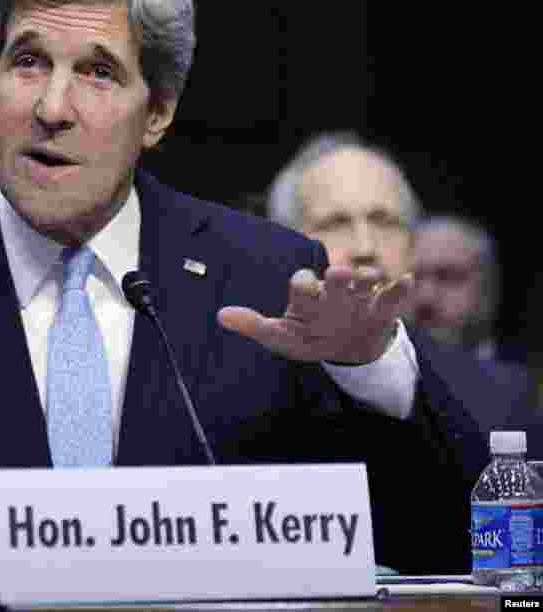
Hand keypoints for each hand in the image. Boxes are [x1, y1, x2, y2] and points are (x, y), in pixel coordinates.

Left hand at [217, 265, 412, 364]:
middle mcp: (333, 291)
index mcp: (308, 296)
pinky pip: (393, 296)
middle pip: (336, 278)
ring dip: (367, 278)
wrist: (346, 350)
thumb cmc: (310, 337)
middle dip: (338, 276)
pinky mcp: (383, 309)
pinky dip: (399, 289)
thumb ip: (255, 326)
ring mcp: (360, 298)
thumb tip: (221, 315)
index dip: (303, 285)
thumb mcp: (282, 337)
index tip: (303, 288)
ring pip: (365, 281)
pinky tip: (403, 281)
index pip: (303, 284)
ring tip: (368, 277)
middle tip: (338, 274)